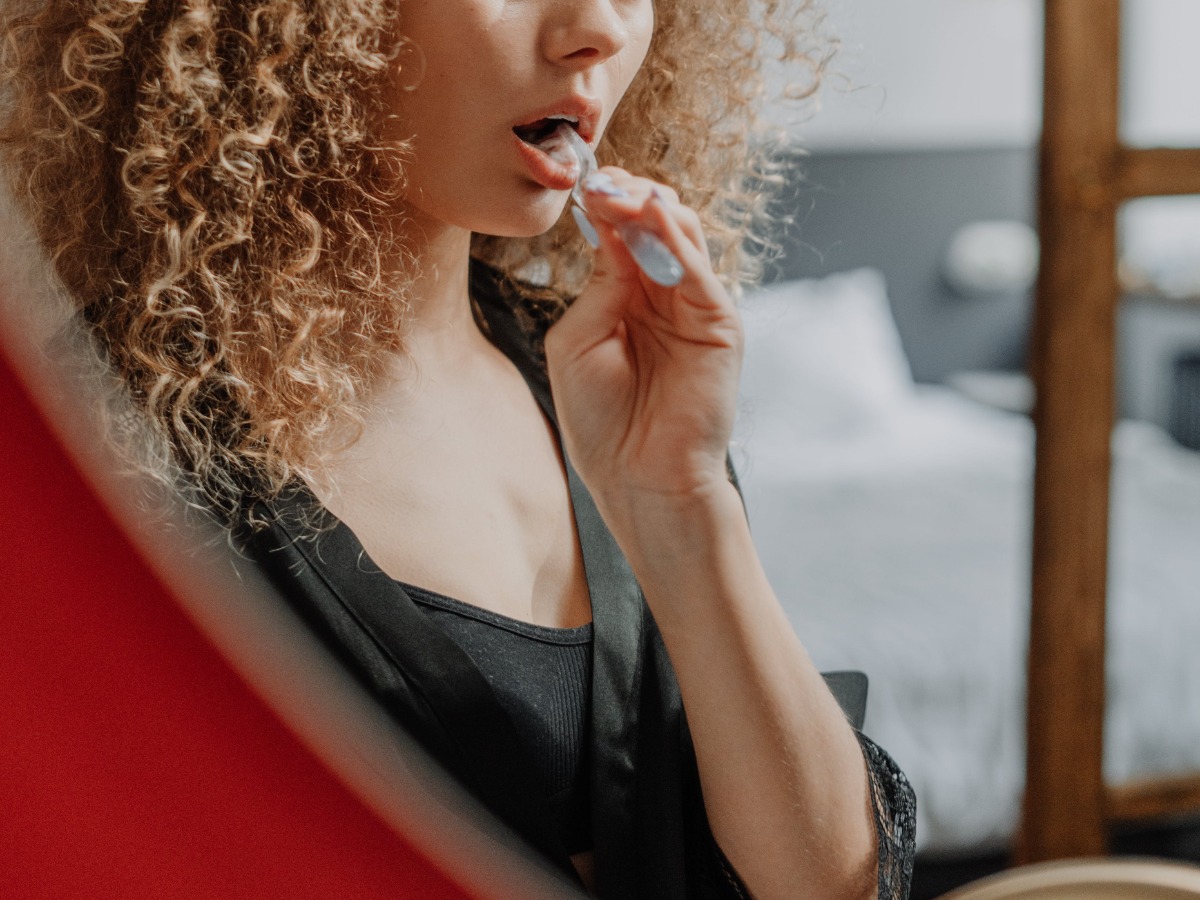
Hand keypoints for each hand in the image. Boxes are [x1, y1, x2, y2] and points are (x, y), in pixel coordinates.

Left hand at [544, 169, 742, 511]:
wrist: (639, 478)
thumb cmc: (600, 420)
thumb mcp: (578, 341)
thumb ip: (598, 286)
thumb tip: (611, 229)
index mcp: (624, 298)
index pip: (618, 233)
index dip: (602, 204)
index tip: (579, 183)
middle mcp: (661, 295)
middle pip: (651, 223)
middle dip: (626, 195)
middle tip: (600, 182)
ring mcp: (693, 307)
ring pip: (681, 234)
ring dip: (649, 207)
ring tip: (620, 193)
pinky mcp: (719, 324)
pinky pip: (700, 270)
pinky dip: (676, 241)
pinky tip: (651, 219)